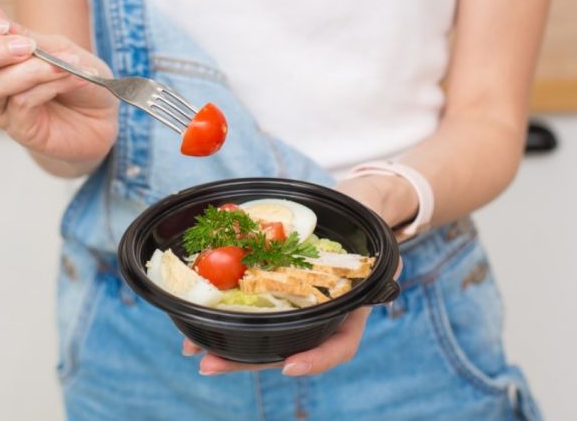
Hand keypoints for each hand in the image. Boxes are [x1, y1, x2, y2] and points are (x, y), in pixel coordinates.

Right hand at [0, 0, 118, 167]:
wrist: (106, 116)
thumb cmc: (80, 79)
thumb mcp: (55, 47)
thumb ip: (21, 32)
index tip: (1, 24)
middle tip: (25, 46)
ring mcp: (2, 110)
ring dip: (30, 69)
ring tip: (63, 64)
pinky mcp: (21, 130)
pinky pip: (22, 102)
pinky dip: (47, 84)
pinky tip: (71, 78)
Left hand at [182, 176, 408, 375]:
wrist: (351, 211)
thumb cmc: (368, 231)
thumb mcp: (382, 249)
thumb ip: (382, 262)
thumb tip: (386, 265)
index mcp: (346, 313)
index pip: (338, 347)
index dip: (315, 360)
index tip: (290, 365)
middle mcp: (315, 316)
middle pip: (283, 350)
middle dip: (244, 360)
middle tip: (209, 363)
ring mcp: (291, 305)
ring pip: (258, 335)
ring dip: (222, 343)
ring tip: (190, 349)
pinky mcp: (268, 286)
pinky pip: (244, 305)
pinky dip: (219, 313)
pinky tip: (193, 317)